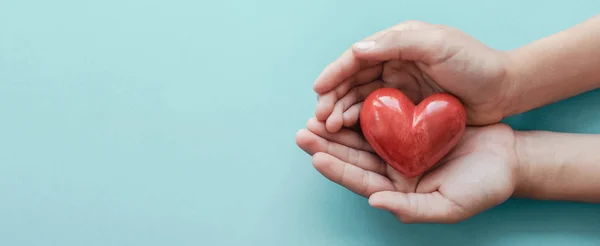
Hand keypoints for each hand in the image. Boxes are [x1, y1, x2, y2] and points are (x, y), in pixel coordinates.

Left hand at [296, 118, 518, 222]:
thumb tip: (374, 202)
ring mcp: (400, 149)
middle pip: (353, 158)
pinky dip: (363, 112)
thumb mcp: (449, 205)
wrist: (508, 158)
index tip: (316, 156)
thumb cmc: (484, 187)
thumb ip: (411, 208)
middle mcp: (394, 172)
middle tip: (302, 132)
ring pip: (362, 138)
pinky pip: (381, 120)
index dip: (337, 170)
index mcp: (399, 192)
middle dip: (326, 145)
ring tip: (314, 117)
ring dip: (338, 128)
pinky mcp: (409, 129)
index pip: (361, 181)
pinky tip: (346, 102)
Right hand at [313, 20, 514, 131]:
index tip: (318, 90)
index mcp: (398, 43)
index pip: (357, 57)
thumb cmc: (475, 63)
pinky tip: (349, 132)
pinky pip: (376, 115)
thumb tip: (356, 50)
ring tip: (330, 128)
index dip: (335, 73)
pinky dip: (359, 123)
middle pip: (353, 80)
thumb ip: (398, 43)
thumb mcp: (438, 45)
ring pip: (360, 99)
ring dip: (341, 112)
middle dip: (333, 98)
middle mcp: (393, 63)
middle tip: (320, 118)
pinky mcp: (406, 109)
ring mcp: (399, 87)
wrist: (505, 90)